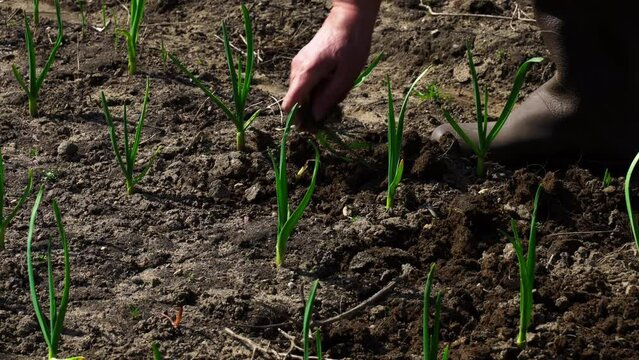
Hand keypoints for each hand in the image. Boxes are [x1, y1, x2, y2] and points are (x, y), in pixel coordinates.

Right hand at [282, 1, 380, 127]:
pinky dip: (314, 91)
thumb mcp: (347, 75)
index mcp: (306, 73)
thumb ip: (330, 97)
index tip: (311, 128)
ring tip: (334, 101)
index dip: (297, 120)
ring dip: (313, 101)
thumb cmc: (352, 44)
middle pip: (294, 101)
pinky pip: (304, 83)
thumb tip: (316, 116)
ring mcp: (298, 64)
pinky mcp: (303, 62)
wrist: (349, 17)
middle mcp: (297, 69)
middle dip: (307, 113)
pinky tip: (331, 88)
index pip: (290, 104)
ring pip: (300, 93)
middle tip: (327, 119)